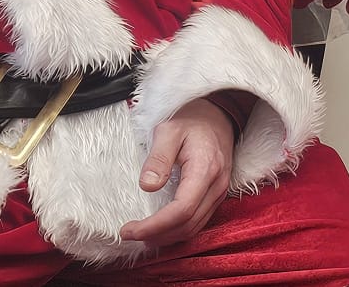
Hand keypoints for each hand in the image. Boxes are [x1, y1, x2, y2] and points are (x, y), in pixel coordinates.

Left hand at [119, 97, 233, 247]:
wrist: (217, 113)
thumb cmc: (191, 118)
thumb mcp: (169, 130)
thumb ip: (158, 158)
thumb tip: (147, 186)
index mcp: (205, 171)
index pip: (180, 211)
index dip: (154, 226)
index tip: (130, 230)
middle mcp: (216, 187)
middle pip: (188, 225)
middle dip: (158, 235)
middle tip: (129, 234)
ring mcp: (219, 192)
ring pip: (195, 227)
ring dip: (168, 237)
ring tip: (142, 236)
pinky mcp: (216, 194)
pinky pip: (199, 220)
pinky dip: (179, 229)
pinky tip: (162, 229)